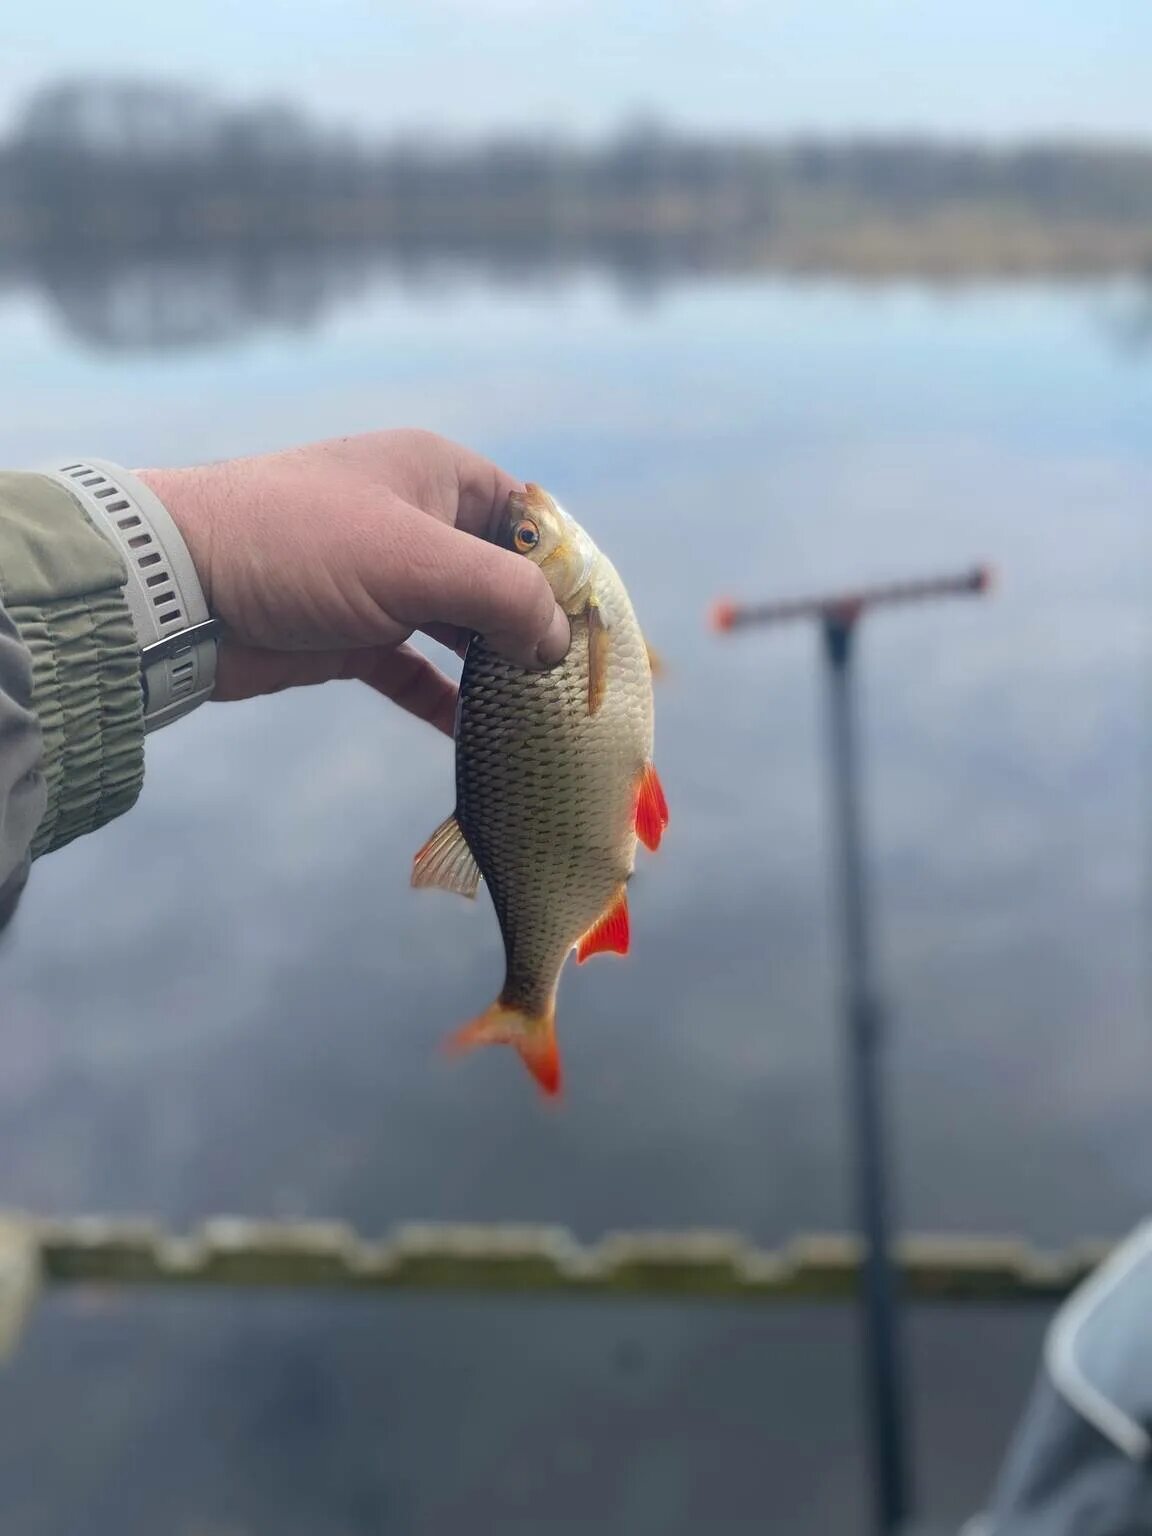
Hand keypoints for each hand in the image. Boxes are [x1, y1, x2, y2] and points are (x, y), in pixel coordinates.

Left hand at [137, 430, 570, 735]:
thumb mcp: (417, 559)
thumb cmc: (300, 546)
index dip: (570, 568)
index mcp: (436, 475)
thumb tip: (560, 642)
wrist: (177, 589)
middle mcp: (415, 522)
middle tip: (579, 682)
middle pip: (500, 577)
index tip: (602, 626)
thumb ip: (505, 595)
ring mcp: (382, 582)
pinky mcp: (350, 636)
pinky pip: (414, 671)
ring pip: (461, 628)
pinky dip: (444, 702)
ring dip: (497, 669)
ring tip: (541, 714)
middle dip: (539, 627)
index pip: (529, 518)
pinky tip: (478, 737)